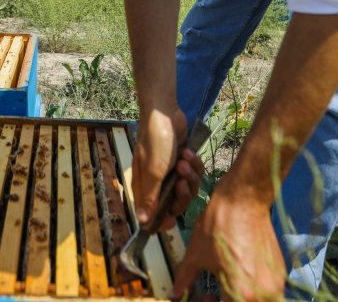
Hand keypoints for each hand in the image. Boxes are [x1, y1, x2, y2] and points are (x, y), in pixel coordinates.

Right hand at [133, 106, 202, 229]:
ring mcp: (170, 173)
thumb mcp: (154, 171)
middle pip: (175, 204)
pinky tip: (188, 152)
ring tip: (184, 160)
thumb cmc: (155, 142)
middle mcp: (156, 183)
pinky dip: (194, 165)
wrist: (165, 114)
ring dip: (189, 176)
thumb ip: (150, 198)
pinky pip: (194, 174)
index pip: (152, 216)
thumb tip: (142, 222)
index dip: (162, 222)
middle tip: (181, 180)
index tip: (173, 220)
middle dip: (182, 194)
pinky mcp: (183, 163)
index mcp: (144, 188)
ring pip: (188, 189)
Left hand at [172, 182, 285, 300]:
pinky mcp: (280, 272)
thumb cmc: (218, 225)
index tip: (205, 299)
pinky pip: (268, 293)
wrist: (243, 201)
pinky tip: (238, 277)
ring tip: (225, 287)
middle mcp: (262, 293)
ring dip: (240, 301)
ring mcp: (275, 283)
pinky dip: (252, 292)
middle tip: (211, 296)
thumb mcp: (195, 255)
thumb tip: (175, 293)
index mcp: (240, 292)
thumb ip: (185, 280)